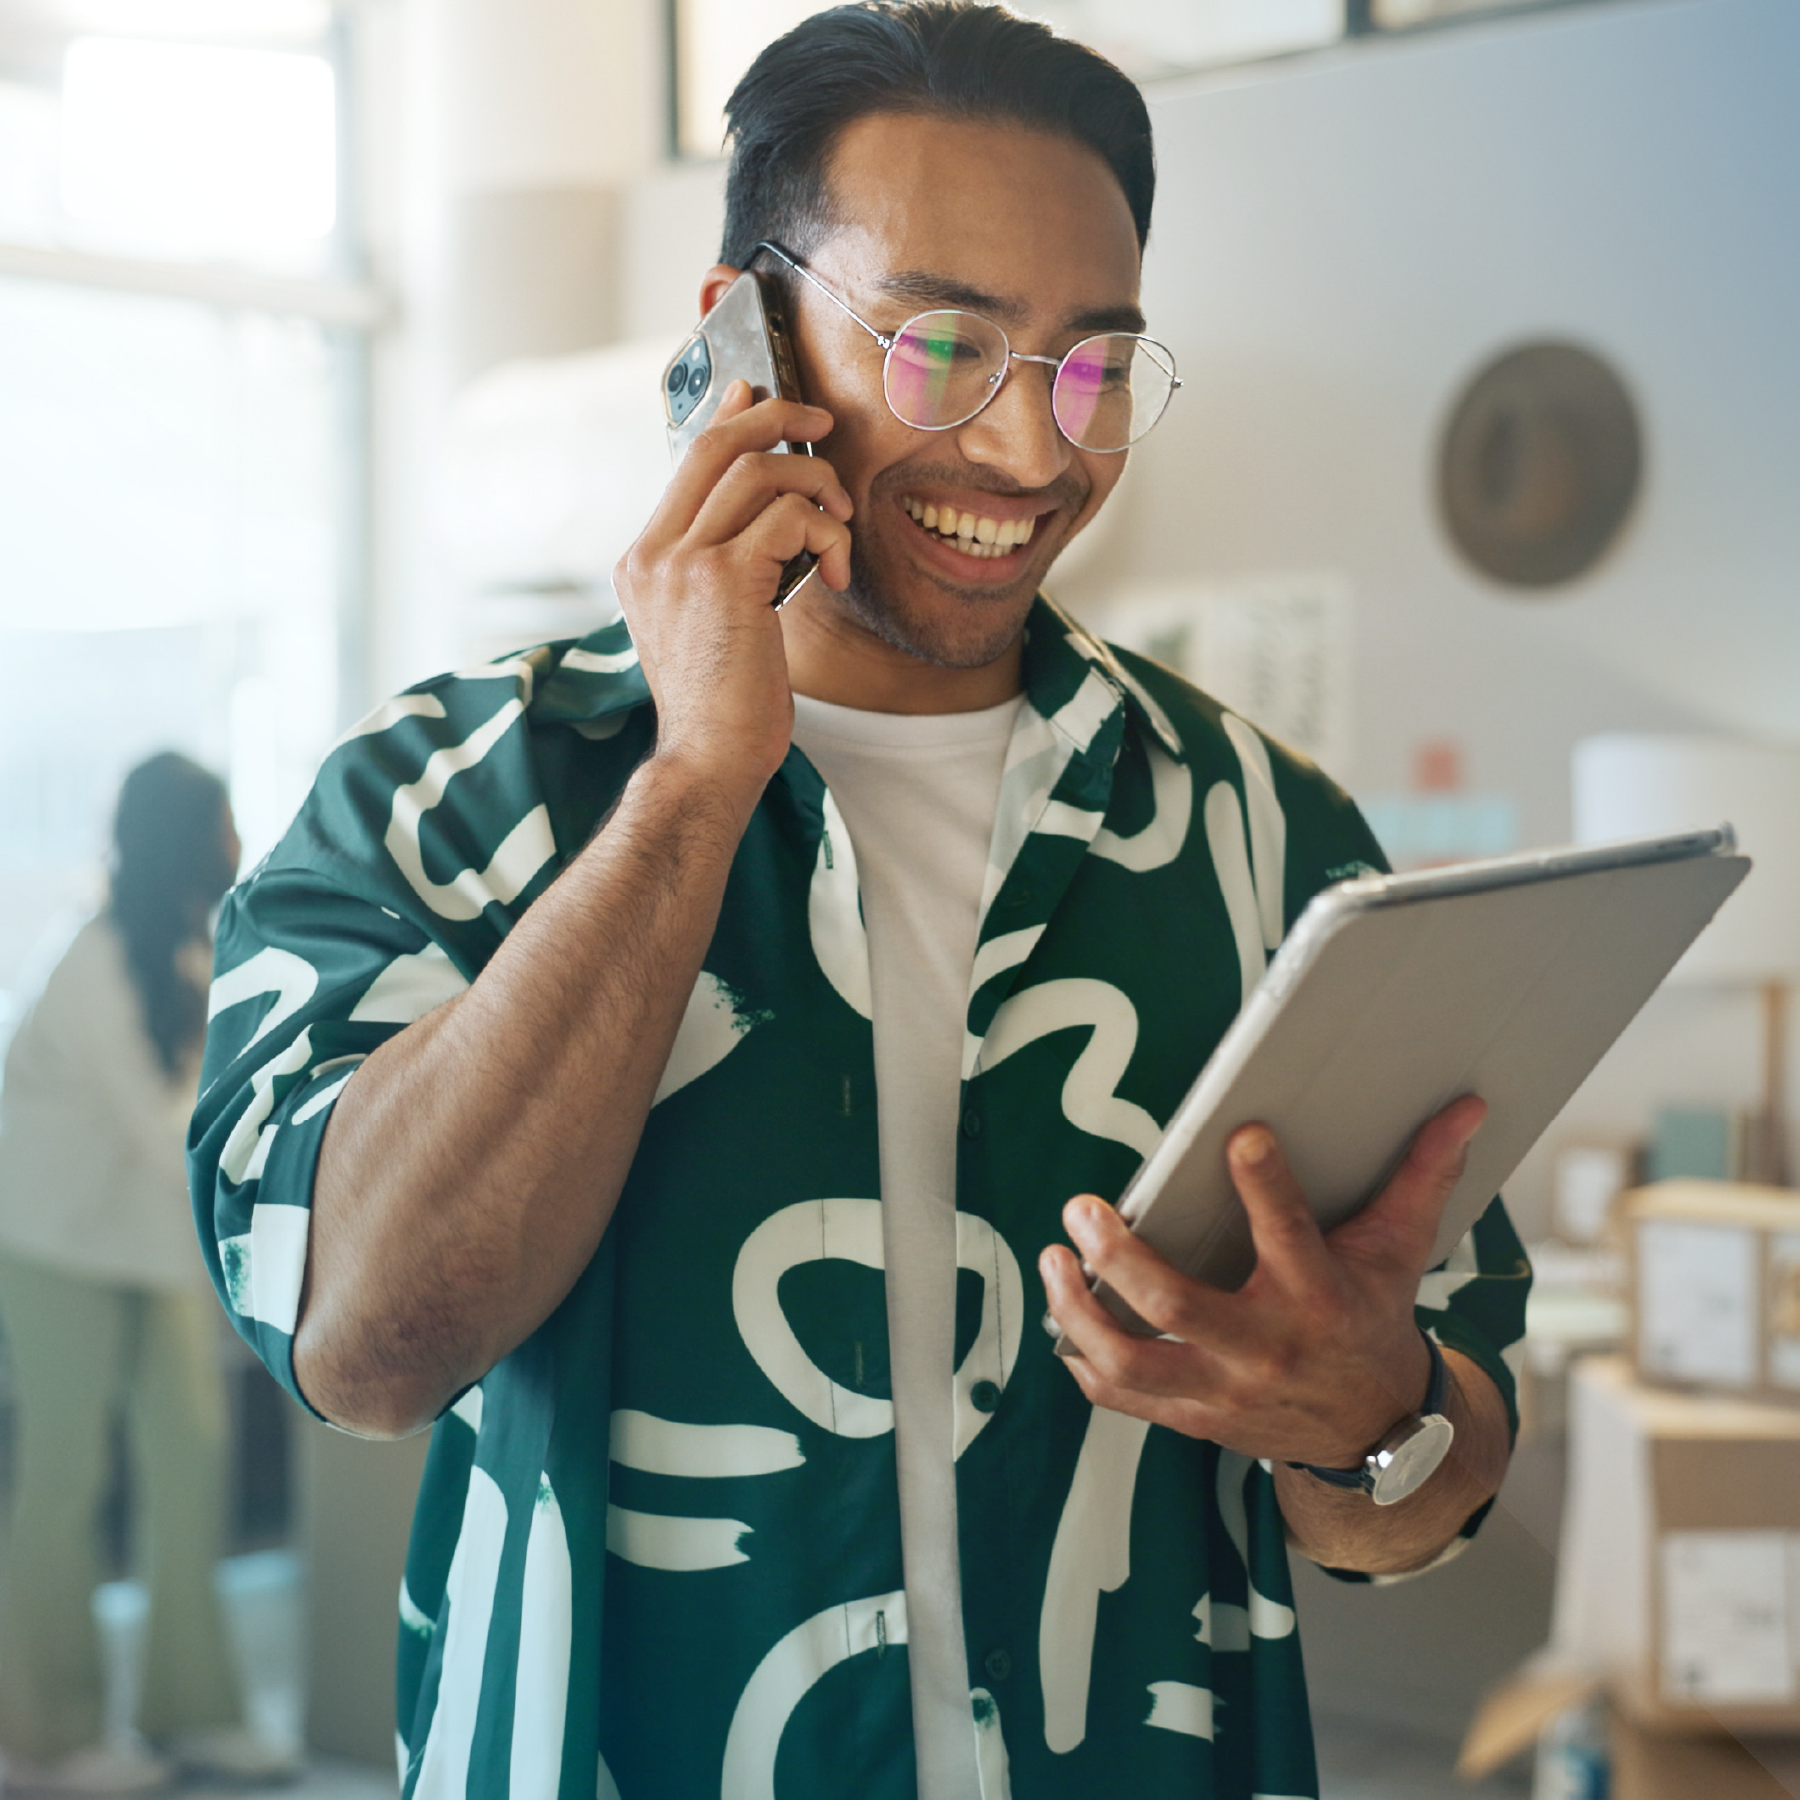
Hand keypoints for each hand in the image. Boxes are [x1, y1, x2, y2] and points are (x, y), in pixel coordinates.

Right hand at [613, 380, 854, 798]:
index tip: (761, 393)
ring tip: (840, 523)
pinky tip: (835, 569)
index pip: (686, 462)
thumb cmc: (724, 705)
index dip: (729, 416)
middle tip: (822, 423)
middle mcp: (651, 553)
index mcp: (642, 561)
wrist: (708, 759)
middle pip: (715, 443)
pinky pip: (789, 516)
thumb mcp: (712, 625)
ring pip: (758, 471)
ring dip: (817, 485)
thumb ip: (723, 567)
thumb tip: (767, 515)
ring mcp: (680, 562)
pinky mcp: (721, 578)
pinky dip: (826, 531)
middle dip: (777, 418)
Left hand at [1039, 1095, 1486, 1468]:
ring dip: (1080, 1311)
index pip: (1290, 1234)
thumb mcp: (1403, 1250)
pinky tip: (1062, 1322)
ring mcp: (1223, 1390)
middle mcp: (1266, 1348)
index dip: (1264, 1183)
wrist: (1378, 1435)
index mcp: (1320, 1298)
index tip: (1238, 1133)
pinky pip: (1123, 1398)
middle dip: (1120, 1256)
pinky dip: (1084, 1361)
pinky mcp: (1194, 1418)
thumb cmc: (1376, 1320)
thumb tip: (1465, 1106)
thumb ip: (1424, 1175)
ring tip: (1054, 1258)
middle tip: (1082, 1207)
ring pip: (1133, 1361)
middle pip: (1177, 1306)